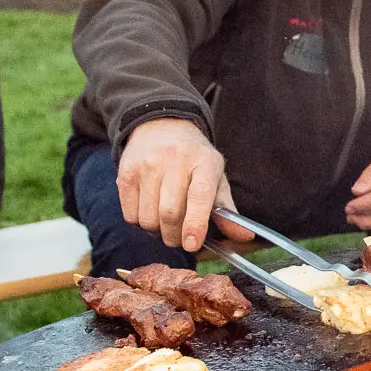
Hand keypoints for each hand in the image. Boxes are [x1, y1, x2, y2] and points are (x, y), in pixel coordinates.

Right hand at [116, 118, 229, 251]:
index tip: (192, 244)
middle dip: (175, 237)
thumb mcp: (215, 177)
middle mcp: (174, 160)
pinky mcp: (125, 173)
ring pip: (148, 218)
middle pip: (170, 213)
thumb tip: (245, 237)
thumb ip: (227, 210)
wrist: (161, 126)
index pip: (199, 195)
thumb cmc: (194, 159)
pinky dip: (140, 223)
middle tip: (180, 239)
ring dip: (157, 232)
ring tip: (165, 222)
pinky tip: (149, 211)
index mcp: (204, 162)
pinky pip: (130, 215)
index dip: (195, 223)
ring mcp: (147, 165)